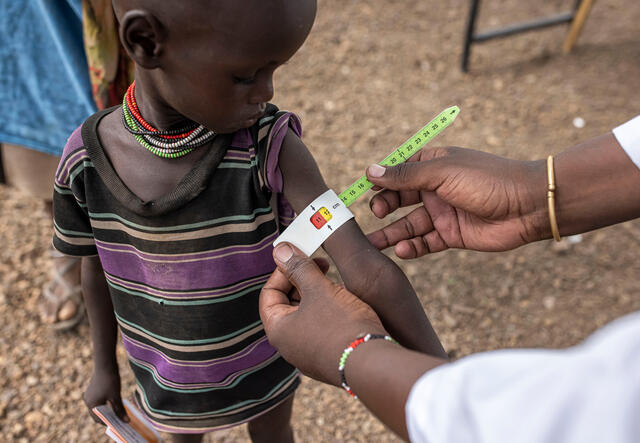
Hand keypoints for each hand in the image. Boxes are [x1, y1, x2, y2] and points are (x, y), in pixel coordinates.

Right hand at [83, 368, 127, 423]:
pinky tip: (114, 402)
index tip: (119, 425)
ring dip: (107, 410)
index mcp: (91, 405)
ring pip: (98, 407)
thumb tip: (126, 422)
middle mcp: (87, 401)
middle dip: (108, 417)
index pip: (99, 420)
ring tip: (118, 412)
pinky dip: (105, 403)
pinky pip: (98, 400)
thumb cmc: (110, 380)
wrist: (105, 363)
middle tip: (120, 420)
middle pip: (98, 414)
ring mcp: (88, 395)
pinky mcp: (91, 390)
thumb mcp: (116, 397)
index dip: (109, 423)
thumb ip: (120, 410)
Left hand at [260, 243, 386, 385]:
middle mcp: (289, 347)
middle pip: (288, 304)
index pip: (269, 294)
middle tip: (322, 264)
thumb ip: (299, 267)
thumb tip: (279, 250)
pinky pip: (322, 330)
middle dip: (303, 281)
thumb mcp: (319, 289)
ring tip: (336, 282)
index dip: (283, 271)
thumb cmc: (342, 325)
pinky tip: (347, 303)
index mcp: (278, 330)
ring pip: (307, 316)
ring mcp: (309, 356)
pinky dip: (329, 312)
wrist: (373, 364)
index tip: (301, 256)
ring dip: (318, 295)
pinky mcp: (329, 359)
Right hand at [366, 146, 546, 257]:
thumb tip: (370, 171)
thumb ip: (405, 176)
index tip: (363, 189)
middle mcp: (436, 188)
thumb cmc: (487, 179)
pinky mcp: (452, 235)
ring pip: (409, 224)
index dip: (381, 180)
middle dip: (384, 206)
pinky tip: (401, 250)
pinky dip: (412, 247)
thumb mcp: (441, 172)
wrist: (528, 206)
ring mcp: (443, 212)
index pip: (399, 171)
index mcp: (433, 164)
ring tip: (373, 244)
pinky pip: (425, 242)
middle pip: (400, 198)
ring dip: (391, 233)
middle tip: (374, 214)